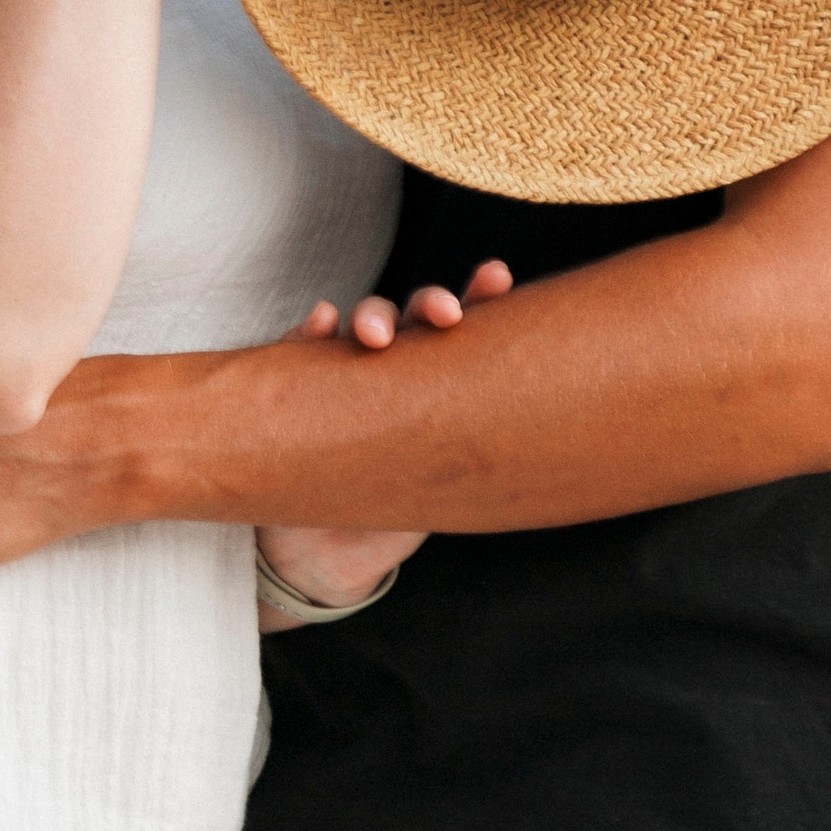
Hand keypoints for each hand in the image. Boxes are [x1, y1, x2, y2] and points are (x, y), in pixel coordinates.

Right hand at [253, 262, 508, 627]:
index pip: (465, 330)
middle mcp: (397, 367)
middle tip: (446, 314)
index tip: (496, 276)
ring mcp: (347, 372)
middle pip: (414, 317)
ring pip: (361, 325)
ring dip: (372, 316)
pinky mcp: (297, 386)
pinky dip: (310, 329)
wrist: (330, 554)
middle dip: (429, 304)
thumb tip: (532, 439)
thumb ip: (470, 455)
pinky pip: (300, 348)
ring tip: (373, 332)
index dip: (481, 295)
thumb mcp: (444, 488)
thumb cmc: (397, 512)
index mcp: (441, 383)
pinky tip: (321, 320)